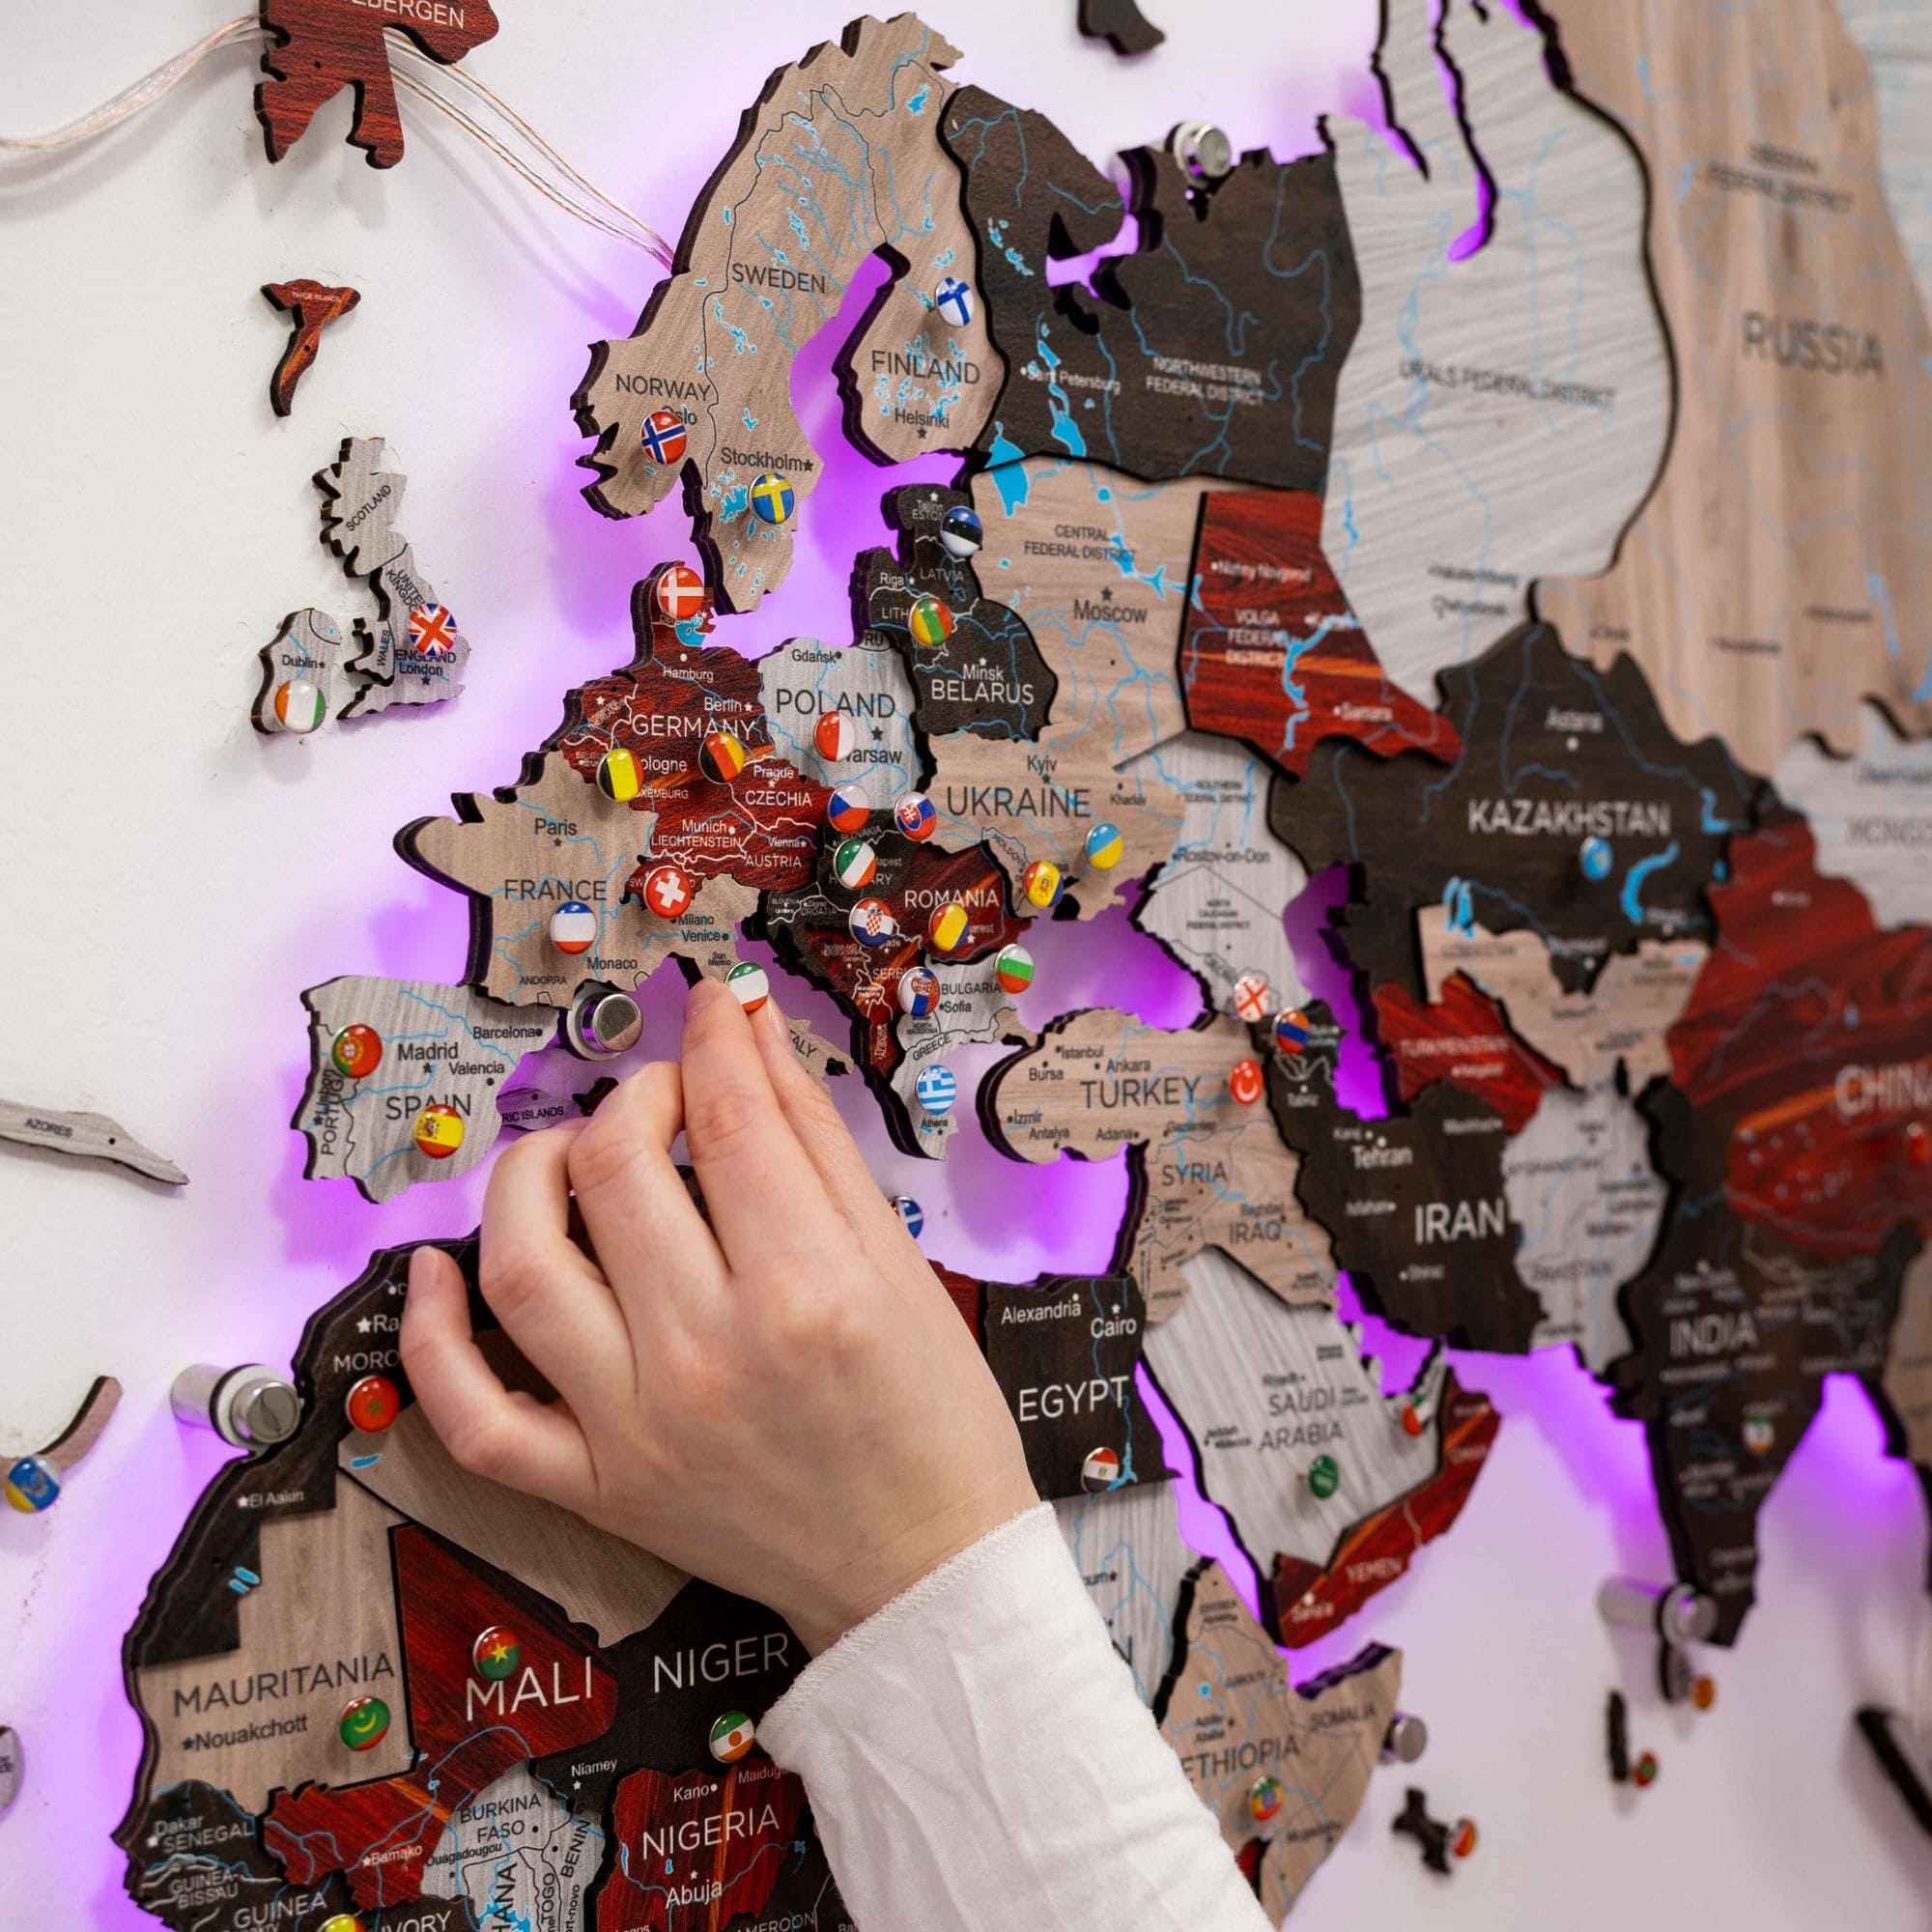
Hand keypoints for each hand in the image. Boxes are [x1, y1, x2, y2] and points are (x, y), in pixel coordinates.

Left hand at [401, 977, 1038, 1653]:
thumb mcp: (898, 1261)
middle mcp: (710, 1353)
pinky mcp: (592, 1490)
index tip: (712, 1010)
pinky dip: (433, 1339)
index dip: (714, 1039)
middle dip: (635, 1098)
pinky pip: (474, 1416)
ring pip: (523, 1266)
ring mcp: (636, 1428)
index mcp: (809, 1290)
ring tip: (566, 1157)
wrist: (917, 1568)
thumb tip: (748, 1029)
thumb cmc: (931, 1411)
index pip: (726, 1118)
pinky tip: (440, 1269)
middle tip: (666, 1102)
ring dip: (527, 1175)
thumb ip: (816, 1139)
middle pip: (616, 1169)